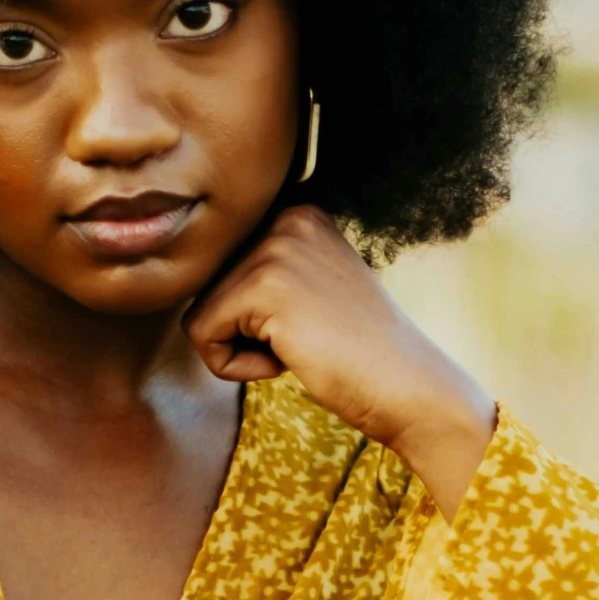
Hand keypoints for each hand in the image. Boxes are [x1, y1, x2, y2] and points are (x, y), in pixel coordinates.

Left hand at [183, 207, 496, 519]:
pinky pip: (202, 336)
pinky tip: (289, 360)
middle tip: (306, 340)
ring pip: (201, 313)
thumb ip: (261, 272)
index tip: (309, 324)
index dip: (252, 317)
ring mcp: (276, 247)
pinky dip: (236, 366)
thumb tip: (191, 273)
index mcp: (297, 213)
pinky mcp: (264, 285)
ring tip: (301, 347)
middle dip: (243, 332)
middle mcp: (285, 216)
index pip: (222, 271)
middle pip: (206, 289)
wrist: (407, 386)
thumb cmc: (357, 352)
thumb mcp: (310, 288)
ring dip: (241, 349)